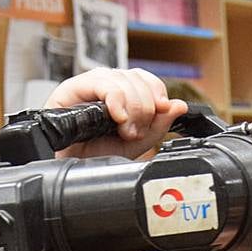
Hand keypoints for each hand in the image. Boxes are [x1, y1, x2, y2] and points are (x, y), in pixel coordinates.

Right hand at [44, 68, 186, 159]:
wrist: (73, 172)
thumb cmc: (97, 157)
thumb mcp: (137, 144)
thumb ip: (159, 124)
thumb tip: (179, 105)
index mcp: (123, 94)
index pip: (146, 79)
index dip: (157, 93)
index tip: (161, 112)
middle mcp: (106, 86)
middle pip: (137, 78)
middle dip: (144, 108)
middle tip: (135, 132)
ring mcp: (89, 85)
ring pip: (122, 80)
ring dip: (131, 108)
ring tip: (124, 131)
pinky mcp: (71, 89)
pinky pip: (101, 84)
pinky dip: (115, 100)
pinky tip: (117, 118)